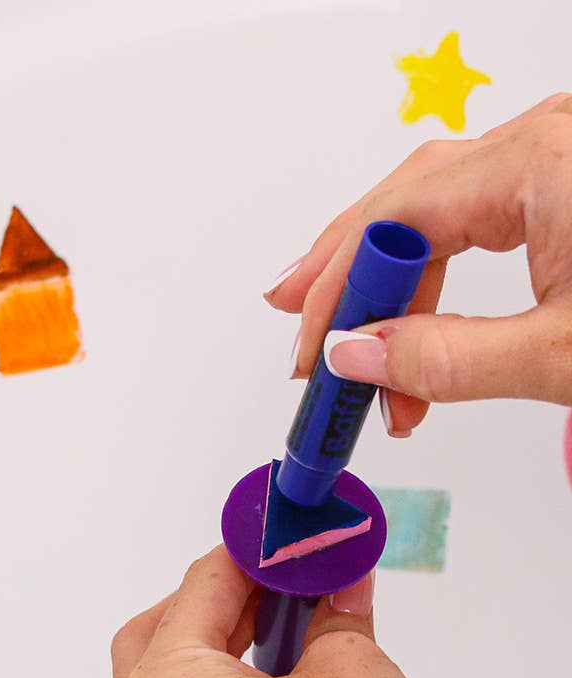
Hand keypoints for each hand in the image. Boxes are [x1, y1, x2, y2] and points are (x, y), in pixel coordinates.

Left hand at [112, 547, 477, 677]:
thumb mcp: (347, 662)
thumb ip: (327, 609)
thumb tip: (335, 577)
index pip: (193, 597)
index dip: (237, 558)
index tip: (269, 539)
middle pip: (155, 642)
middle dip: (208, 603)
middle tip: (266, 580)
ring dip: (211, 649)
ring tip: (275, 621)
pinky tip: (268, 676)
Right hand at [265, 93, 571, 435]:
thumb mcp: (562, 353)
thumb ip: (450, 360)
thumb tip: (356, 356)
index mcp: (540, 163)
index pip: (394, 223)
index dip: (338, 293)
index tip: (313, 353)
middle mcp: (540, 144)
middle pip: (399, 205)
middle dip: (341, 280)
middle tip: (303, 339)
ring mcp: (549, 156)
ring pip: (428, 209)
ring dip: (384, 287)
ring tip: (352, 347)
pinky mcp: (558, 180)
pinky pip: (465, 213)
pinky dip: (427, 271)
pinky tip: (404, 311)